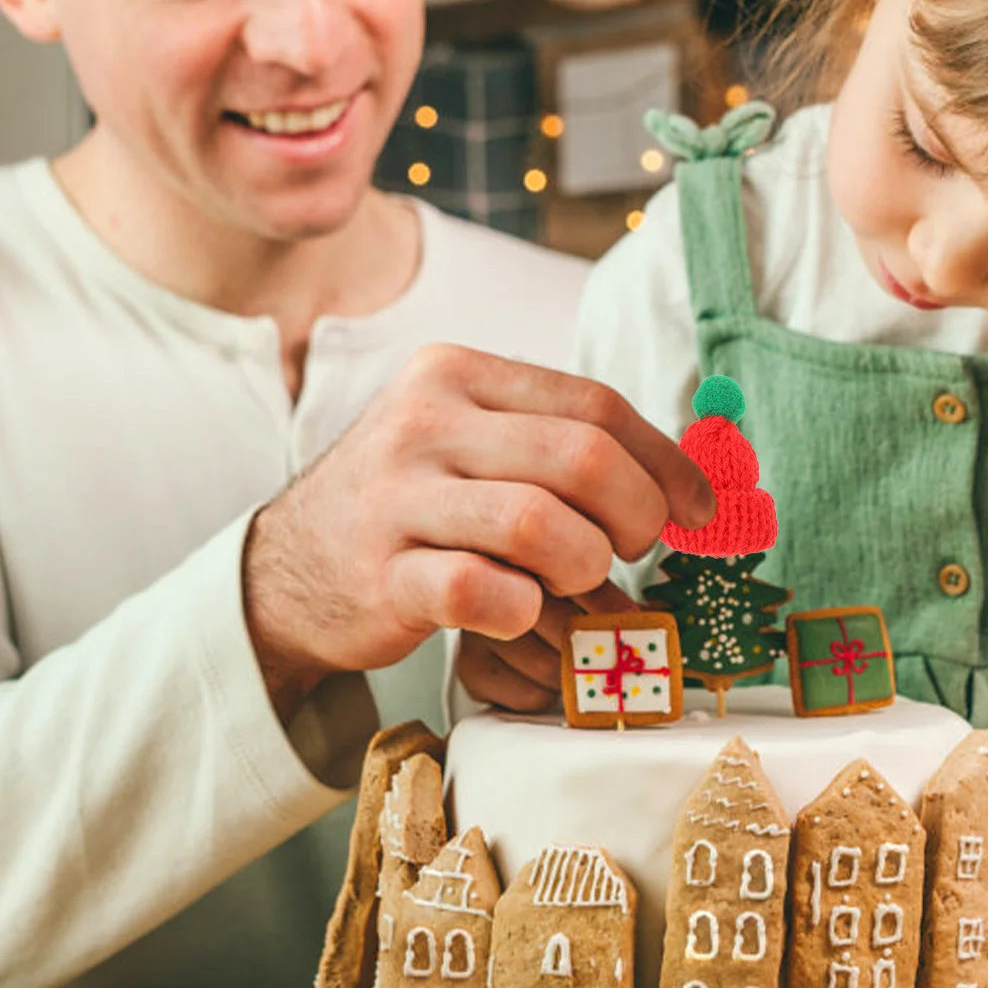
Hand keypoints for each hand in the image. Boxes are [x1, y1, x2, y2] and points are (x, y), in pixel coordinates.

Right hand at [242, 344, 714, 714]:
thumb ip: (556, 443)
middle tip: (629, 552)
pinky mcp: (382, 575)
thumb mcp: (470, 445)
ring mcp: (397, 498)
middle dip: (635, 516)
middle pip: (584, 459)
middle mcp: (423, 422)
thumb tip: (684, 485)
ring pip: (542, 526)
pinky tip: (520, 611)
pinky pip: (484, 593)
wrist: (289, 570)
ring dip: (583, 570)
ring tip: (572, 584)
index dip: (665, 463)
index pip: (596, 405)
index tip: (698, 510)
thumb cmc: (413, 507)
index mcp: (458, 375)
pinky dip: (524, 611)